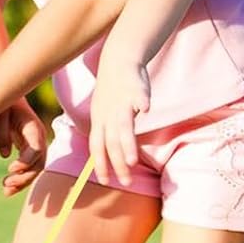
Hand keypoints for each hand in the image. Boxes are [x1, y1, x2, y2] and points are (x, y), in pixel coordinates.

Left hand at [0, 98, 45, 196]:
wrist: (6, 99)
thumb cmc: (1, 104)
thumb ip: (1, 132)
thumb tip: (5, 154)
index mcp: (33, 128)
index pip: (37, 149)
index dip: (26, 162)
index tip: (10, 169)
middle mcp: (38, 138)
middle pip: (39, 164)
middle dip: (24, 177)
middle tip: (6, 184)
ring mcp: (35, 145)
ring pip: (35, 170)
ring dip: (22, 182)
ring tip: (6, 191)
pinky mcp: (27, 151)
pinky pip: (28, 168)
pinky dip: (19, 179)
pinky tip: (7, 189)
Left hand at [87, 55, 148, 184]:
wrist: (118, 60)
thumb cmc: (112, 90)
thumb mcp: (103, 113)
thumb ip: (106, 133)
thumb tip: (110, 156)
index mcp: (99, 121)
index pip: (96, 146)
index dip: (99, 163)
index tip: (105, 181)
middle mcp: (108, 114)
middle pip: (111, 142)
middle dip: (117, 164)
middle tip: (125, 182)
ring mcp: (121, 101)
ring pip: (122, 124)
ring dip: (126, 143)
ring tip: (131, 161)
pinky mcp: (135, 88)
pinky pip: (139, 95)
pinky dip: (142, 101)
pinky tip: (147, 109)